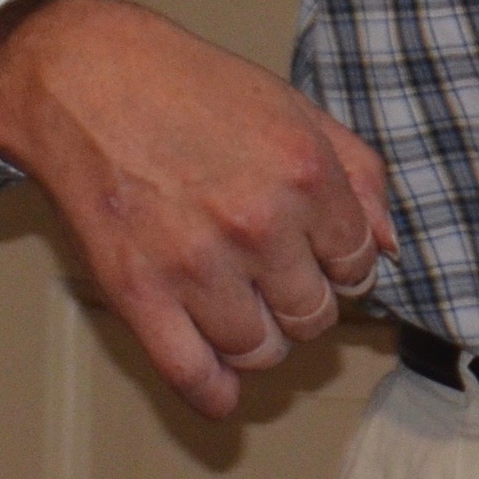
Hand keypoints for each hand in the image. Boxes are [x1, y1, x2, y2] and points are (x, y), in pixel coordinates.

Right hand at [0, 0, 397, 419]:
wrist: (90, 84)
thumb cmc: (196, 92)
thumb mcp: (299, 111)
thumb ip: (359, 175)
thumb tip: (387, 247)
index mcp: (307, 176)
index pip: (356, 264)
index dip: (346, 269)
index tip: (325, 263)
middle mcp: (259, 225)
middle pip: (313, 314)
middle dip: (307, 305)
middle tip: (283, 285)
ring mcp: (198, 265)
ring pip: (259, 349)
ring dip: (262, 342)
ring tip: (248, 314)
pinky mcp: (139, 293)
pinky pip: (190, 372)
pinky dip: (213, 394)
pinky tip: (222, 393)